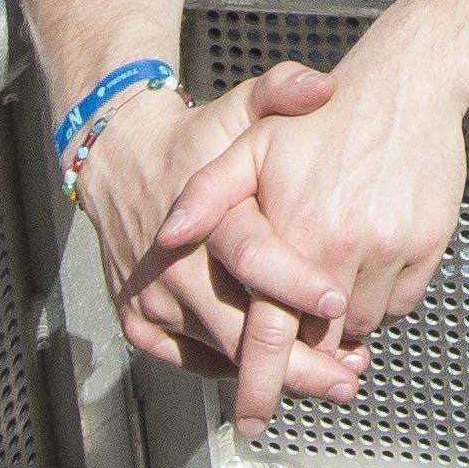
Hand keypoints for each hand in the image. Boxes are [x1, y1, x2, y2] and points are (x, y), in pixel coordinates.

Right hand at [73, 63, 345, 388]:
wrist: (119, 160)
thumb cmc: (196, 138)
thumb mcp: (240, 106)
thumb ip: (283, 92)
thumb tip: (323, 87)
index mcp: (204, 213)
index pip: (251, 255)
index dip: (295, 283)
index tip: (337, 302)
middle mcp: (173, 264)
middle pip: (239, 326)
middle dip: (299, 360)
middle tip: (349, 377)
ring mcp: (152, 300)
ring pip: (221, 354)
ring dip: (276, 374)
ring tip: (334, 380)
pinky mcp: (139, 324)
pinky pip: (195, 362)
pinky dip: (236, 372)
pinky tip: (281, 375)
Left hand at [169, 50, 468, 430]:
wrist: (408, 82)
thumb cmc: (323, 119)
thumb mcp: (249, 143)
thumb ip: (206, 196)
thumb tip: (165, 238)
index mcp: (293, 231)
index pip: (270, 329)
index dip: (259, 379)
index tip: (250, 418)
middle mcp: (342, 245)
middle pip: (320, 337)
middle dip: (305, 368)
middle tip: (293, 393)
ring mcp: (390, 246)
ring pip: (362, 324)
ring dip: (344, 328)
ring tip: (331, 300)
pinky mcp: (429, 243)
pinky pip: (400, 302)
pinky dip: (381, 301)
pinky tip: (365, 272)